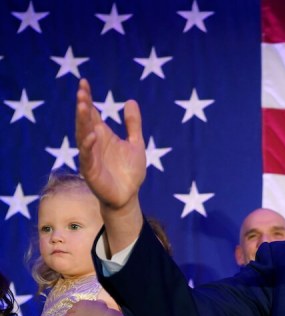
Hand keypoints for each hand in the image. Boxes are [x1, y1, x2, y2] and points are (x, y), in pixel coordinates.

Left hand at [65, 300, 109, 315]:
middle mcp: (77, 309)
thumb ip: (93, 303)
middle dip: (70, 312)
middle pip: (70, 310)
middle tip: (70, 314)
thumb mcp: (98, 302)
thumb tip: (94, 304)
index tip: (75, 309)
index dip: (75, 307)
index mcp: (82, 303)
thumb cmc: (102, 309)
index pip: (75, 304)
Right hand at [76, 78, 145, 252]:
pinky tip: (92, 135)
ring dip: (81, 122)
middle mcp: (93, 143)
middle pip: (84, 121)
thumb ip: (133, 124)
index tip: (84, 82)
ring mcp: (90, 157)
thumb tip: (130, 101)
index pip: (91, 113)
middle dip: (82, 106)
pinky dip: (89, 146)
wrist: (129, 196)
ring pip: (82, 136)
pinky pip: (88, 157)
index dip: (87, 98)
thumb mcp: (135, 144)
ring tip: (82, 105)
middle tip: (81, 91)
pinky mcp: (91, 172)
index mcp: (102, 135)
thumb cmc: (129, 171)